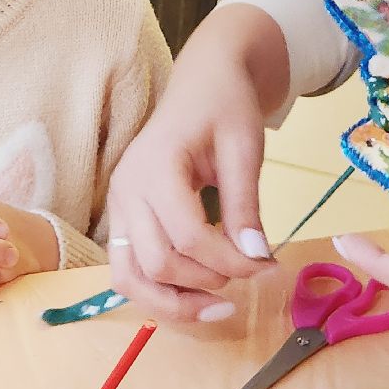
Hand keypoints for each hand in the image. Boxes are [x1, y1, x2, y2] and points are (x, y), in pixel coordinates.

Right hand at [107, 5, 287, 321]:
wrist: (202, 82)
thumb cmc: (225, 105)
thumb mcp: (244, 147)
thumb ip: (245, 203)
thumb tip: (256, 257)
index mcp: (156, 165)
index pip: (188, 237)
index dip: (231, 262)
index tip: (269, 265)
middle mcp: (127, 189)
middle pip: (157, 263)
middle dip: (207, 282)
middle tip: (251, 275)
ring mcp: (118, 205)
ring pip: (130, 278)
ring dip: (173, 303)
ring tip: (219, 306)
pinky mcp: (123, 217)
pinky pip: (128, 270)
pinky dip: (156, 293)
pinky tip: (194, 294)